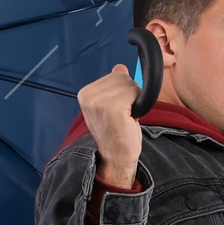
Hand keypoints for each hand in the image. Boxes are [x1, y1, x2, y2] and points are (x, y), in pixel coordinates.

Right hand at [78, 63, 143, 188]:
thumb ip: (113, 86)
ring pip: (130, 84)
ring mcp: (100, 101)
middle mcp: (89, 95)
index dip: (122, 92)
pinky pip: (135, 93)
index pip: (115, 75)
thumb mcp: (110, 105)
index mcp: (85, 93)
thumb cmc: (115, 133)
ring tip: (125, 117)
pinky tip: (129, 119)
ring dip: (134, 100)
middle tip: (122, 115)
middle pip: (123, 77)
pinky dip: (138, 105)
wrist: (116, 157)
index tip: (116, 110)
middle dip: (129, 95)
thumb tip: (119, 67)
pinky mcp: (113, 107)